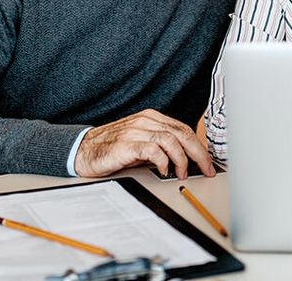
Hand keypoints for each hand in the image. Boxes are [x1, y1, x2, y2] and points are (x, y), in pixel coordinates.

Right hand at [73, 109, 215, 179]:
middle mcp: (145, 121)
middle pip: (182, 133)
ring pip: (171, 140)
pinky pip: (153, 149)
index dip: (200, 147)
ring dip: (182, 159)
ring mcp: (136, 130)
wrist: (83, 150)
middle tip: (206, 169)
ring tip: (182, 173)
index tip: (208, 162)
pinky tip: (164, 170)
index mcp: (151, 118)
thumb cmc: (113, 148)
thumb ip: (161, 146)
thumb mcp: (141, 144)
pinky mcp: (126, 144)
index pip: (184, 129)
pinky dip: (163, 161)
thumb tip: (186, 159)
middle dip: (198, 153)